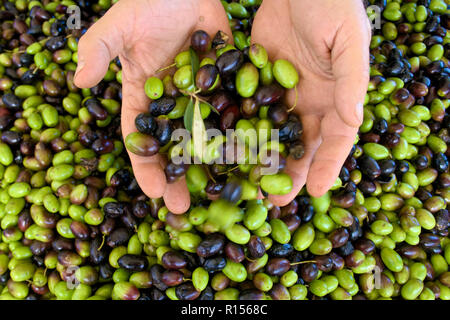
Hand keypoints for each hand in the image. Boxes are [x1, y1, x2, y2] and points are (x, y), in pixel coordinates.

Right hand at [74, 0, 230, 213]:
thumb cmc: (148, 3)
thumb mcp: (117, 25)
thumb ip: (97, 50)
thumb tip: (78, 81)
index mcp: (144, 97)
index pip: (140, 137)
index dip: (145, 164)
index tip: (153, 190)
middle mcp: (173, 104)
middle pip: (173, 146)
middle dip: (177, 176)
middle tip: (181, 207)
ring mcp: (202, 97)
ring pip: (206, 136)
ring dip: (212, 164)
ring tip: (219, 193)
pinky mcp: (228, 84)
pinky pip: (236, 111)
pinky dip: (243, 133)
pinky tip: (251, 157)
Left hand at [251, 0, 370, 205]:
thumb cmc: (333, 6)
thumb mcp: (348, 41)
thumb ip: (351, 81)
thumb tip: (354, 120)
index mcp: (335, 98)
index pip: (335, 139)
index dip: (328, 166)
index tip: (317, 191)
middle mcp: (307, 103)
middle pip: (299, 145)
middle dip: (289, 173)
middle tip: (276, 201)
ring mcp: (279, 95)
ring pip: (270, 135)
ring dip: (261, 160)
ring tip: (249, 185)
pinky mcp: (254, 82)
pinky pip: (246, 111)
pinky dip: (238, 131)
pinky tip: (228, 151)